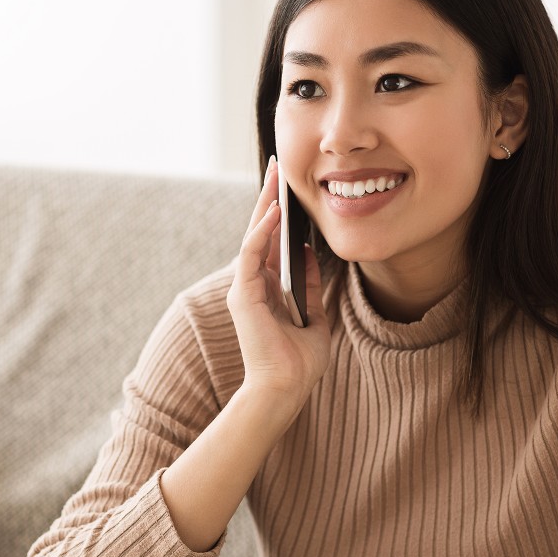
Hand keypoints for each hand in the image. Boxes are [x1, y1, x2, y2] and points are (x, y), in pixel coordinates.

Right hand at [226, 157, 330, 403]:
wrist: (286, 389)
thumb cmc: (299, 363)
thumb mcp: (315, 316)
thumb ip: (310, 286)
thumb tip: (312, 254)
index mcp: (267, 289)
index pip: (271, 243)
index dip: (278, 214)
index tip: (287, 186)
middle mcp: (252, 285)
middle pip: (259, 232)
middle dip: (268, 198)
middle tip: (277, 166)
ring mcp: (244, 288)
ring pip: (253, 236)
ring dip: (264, 205)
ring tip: (275, 177)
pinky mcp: (242, 294)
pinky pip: (251, 253)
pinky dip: (262, 230)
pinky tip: (275, 210)